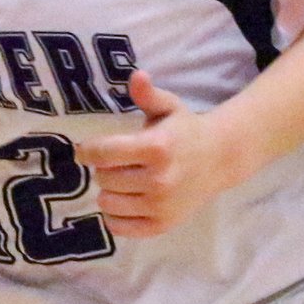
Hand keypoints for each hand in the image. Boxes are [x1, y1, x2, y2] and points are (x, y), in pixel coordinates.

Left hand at [75, 70, 237, 238]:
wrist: (220, 159)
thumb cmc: (186, 130)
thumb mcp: (168, 107)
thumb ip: (148, 94)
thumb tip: (136, 76)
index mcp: (157, 147)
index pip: (103, 153)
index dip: (86, 151)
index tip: (83, 150)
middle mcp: (159, 180)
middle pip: (103, 178)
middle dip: (104, 168)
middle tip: (116, 163)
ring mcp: (161, 206)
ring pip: (107, 203)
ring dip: (109, 191)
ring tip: (123, 181)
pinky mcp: (162, 225)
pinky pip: (119, 227)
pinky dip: (115, 216)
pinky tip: (125, 201)